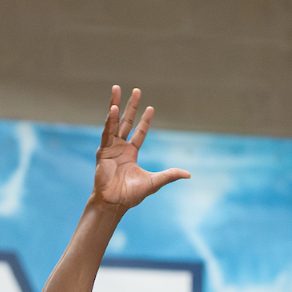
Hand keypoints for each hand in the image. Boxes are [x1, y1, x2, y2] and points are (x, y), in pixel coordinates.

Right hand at [91, 86, 187, 210]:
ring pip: (114, 122)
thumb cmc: (131, 195)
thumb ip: (169, 175)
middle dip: (131, 106)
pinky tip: (114, 109)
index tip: (151, 108)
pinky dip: (110, 120)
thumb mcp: (154, 182)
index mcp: (131, 153)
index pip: (139, 132)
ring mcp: (110, 147)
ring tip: (117, 88)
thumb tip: (189, 174)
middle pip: (126, 121)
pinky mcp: (103, 151)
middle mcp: (120, 147)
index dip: (145, 121)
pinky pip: (107, 132)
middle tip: (136, 90)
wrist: (114, 203)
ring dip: (115, 105)